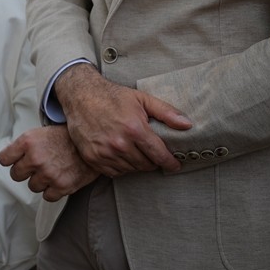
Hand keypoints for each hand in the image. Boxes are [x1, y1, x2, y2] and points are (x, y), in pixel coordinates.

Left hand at [0, 125, 98, 200]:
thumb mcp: (39, 133)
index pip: (4, 159)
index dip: (11, 160)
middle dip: (25, 171)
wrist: (91, 144)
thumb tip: (6, 159)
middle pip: (16, 175)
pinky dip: (53, 190)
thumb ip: (23, 146)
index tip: (16, 160)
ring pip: (32, 186)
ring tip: (52, 170)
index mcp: (27, 142)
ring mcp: (48, 173)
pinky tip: (59, 179)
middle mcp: (35, 158)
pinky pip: (47, 196)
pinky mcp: (61, 186)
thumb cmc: (65, 138)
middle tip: (37, 166)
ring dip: (40, 181)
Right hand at [55, 64, 191, 175]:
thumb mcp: (141, 99)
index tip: (175, 164)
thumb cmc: (112, 96)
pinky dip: (121, 166)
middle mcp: (120, 144)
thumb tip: (187, 125)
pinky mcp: (93, 158)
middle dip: (152, 160)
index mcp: (135, 129)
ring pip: (131, 169)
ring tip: (135, 150)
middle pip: (146, 165)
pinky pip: (114, 172)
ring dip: (136, 163)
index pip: (159, 155)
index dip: (170, 162)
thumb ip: (166, 112)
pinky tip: (121, 154)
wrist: (81, 96)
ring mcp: (105, 153)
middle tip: (151, 152)